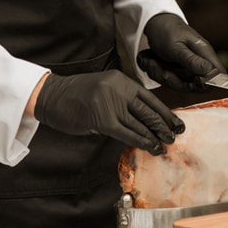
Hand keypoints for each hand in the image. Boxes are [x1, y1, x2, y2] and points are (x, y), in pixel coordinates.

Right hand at [34, 69, 185, 154]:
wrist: (51, 95)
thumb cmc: (76, 96)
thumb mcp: (103, 89)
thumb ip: (121, 100)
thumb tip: (142, 120)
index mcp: (121, 80)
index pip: (149, 98)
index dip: (164, 112)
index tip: (176, 122)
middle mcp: (118, 89)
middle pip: (148, 110)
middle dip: (163, 125)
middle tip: (174, 135)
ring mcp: (110, 103)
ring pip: (139, 122)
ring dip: (154, 136)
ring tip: (164, 145)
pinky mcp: (102, 118)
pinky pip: (127, 132)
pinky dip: (141, 141)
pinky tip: (150, 147)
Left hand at [137, 13, 221, 88]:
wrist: (155, 23)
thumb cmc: (166, 31)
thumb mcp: (176, 47)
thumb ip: (192, 61)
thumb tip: (211, 74)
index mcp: (204, 53)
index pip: (218, 76)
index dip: (205, 85)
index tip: (188, 82)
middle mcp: (200, 61)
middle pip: (195, 86)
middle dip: (174, 80)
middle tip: (160, 67)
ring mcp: (189, 67)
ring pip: (180, 84)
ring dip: (162, 75)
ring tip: (153, 60)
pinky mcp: (180, 70)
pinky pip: (170, 80)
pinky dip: (158, 73)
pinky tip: (152, 61)